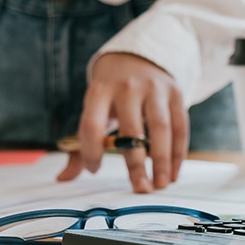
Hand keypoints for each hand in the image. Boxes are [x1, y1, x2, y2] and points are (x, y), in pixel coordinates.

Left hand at [57, 53, 188, 192]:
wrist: (138, 55)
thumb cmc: (111, 91)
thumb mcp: (93, 107)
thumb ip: (81, 143)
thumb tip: (63, 178)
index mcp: (100, 91)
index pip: (92, 124)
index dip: (91, 150)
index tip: (94, 170)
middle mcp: (128, 88)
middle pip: (131, 130)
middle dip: (136, 164)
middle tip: (141, 189)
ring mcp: (154, 89)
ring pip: (160, 128)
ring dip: (162, 160)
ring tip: (161, 184)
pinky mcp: (175, 93)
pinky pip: (180, 126)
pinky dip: (178, 152)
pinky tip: (174, 172)